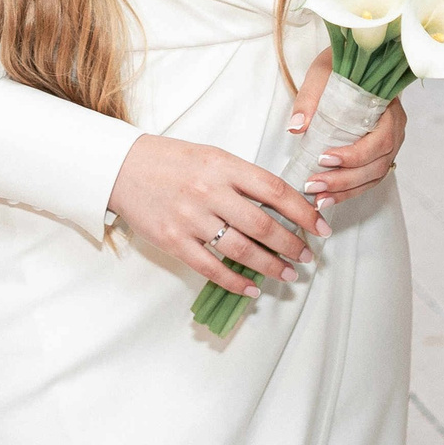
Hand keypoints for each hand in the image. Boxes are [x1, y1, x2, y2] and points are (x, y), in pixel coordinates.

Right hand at [107, 133, 328, 299]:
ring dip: (271, 266)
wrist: (122, 168)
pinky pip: (212, 268)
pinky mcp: (174, 241)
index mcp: (223, 166)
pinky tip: (252, 288)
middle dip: (292, 245)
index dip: (303, 212)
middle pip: (263, 225)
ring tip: (287, 274)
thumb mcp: (212, 156)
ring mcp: (191, 219)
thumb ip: (243, 178)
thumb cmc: (171, 160)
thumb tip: (282, 206)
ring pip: (242, 250)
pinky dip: (236, 282)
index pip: (275, 191)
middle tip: (306, 256)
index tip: (321, 227)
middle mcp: (209, 192)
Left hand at [286, 52, 404, 211]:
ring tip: (318, 199)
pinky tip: (327, 199)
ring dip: (346, 191)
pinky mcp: (378, 155)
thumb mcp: (323, 72)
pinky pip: (368, 179)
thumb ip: (310, 98)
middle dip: (345, 180)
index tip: (324, 158)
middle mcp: (395, 129)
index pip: (381, 139)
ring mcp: (389, 145)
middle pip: (377, 164)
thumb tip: (296, 128)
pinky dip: (348, 192)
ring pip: (373, 177)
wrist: (355, 62)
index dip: (356, 154)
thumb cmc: (341, 66)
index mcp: (389, 108)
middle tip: (314, 185)